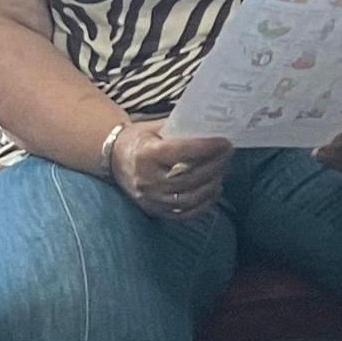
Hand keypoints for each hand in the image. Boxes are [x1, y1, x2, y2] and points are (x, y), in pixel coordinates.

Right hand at [109, 118, 232, 221]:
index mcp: (146, 154)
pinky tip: (214, 191)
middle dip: (214, 166)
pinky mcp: (153, 210)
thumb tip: (212, 128)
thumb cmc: (139, 139)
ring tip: (222, 172)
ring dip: (211, 185)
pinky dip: (203, 204)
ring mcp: (149, 198)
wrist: (113, 158)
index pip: (182, 152)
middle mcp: (147, 179)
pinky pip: (183, 213)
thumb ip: (180, 129)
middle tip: (228, 156)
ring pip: (189, 198)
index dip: (207, 148)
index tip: (225, 143)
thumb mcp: (155, 127)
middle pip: (189, 177)